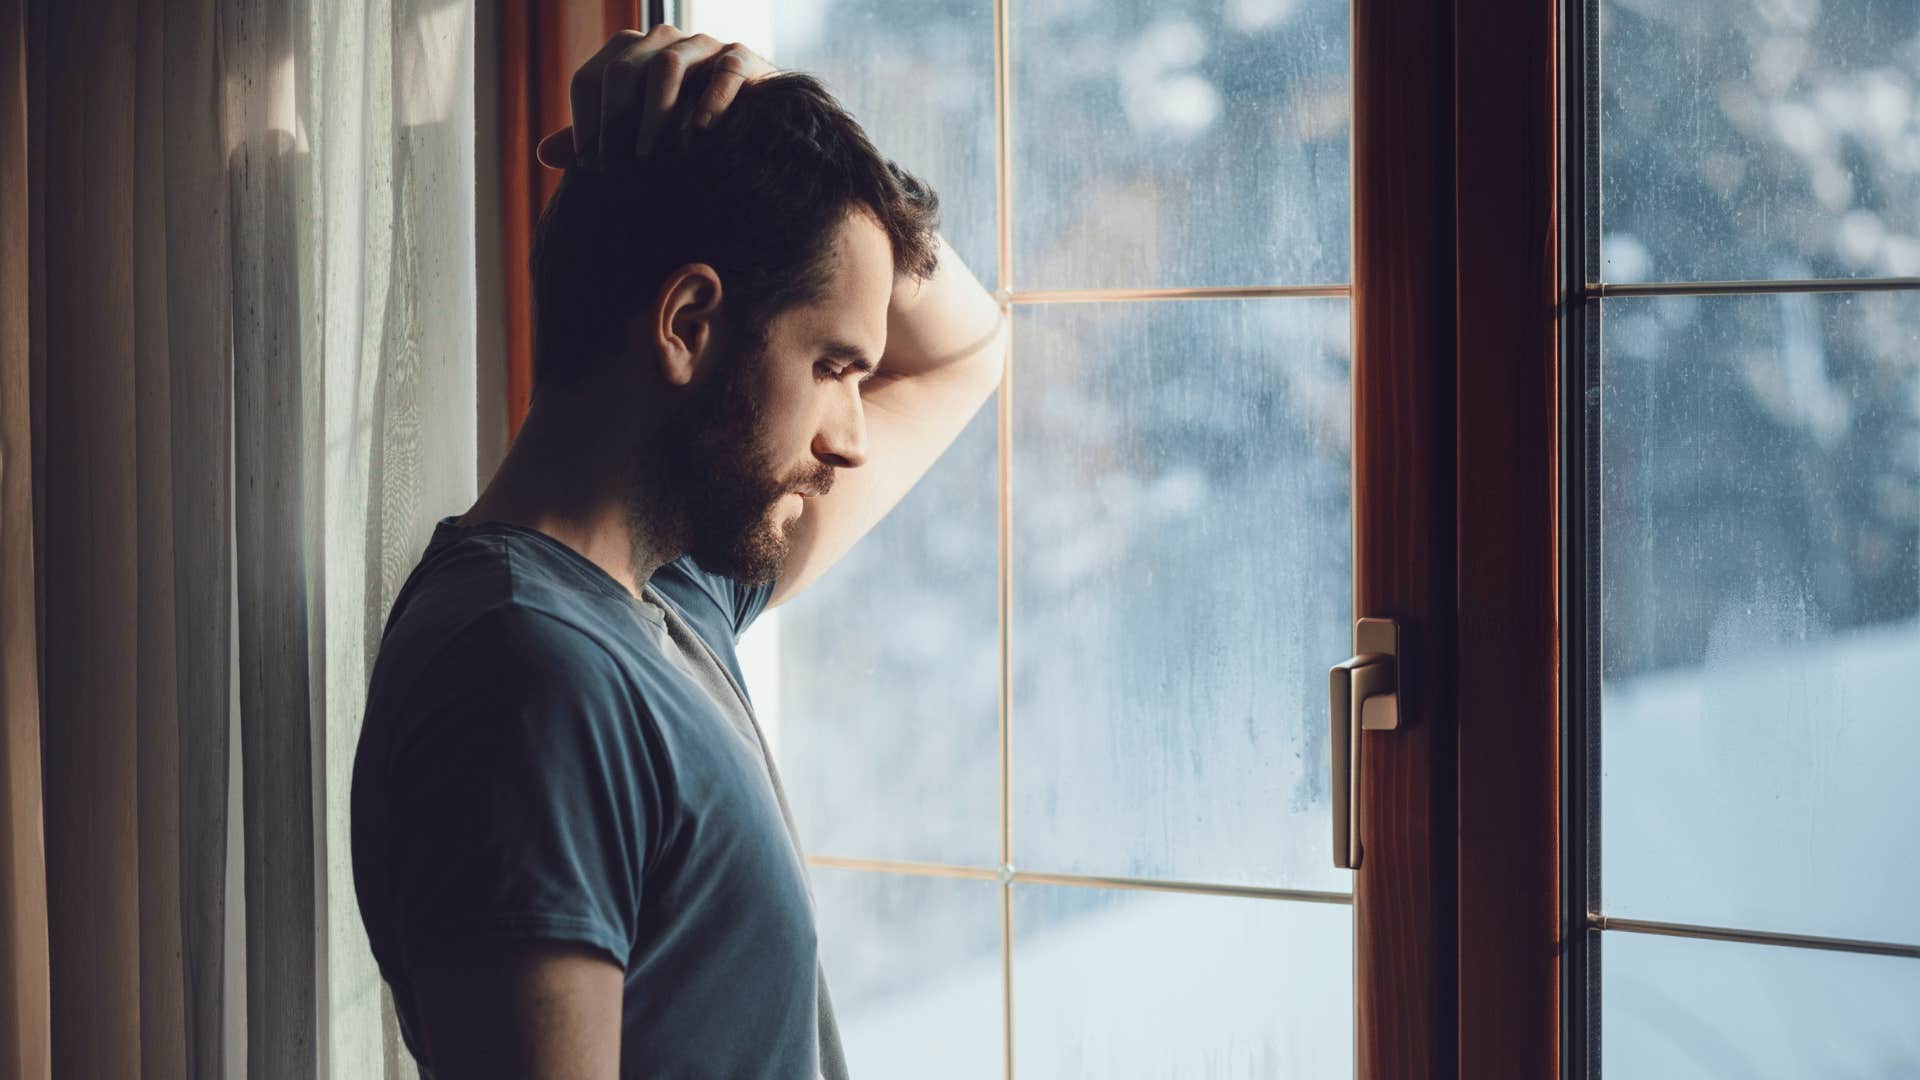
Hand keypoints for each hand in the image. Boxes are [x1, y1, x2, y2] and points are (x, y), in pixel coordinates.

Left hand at [535, 25, 775, 169]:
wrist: (752, 117)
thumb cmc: (681, 125)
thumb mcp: (633, 131)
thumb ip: (594, 137)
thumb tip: (543, 154)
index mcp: (628, 53)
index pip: (590, 79)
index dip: (584, 123)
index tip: (589, 166)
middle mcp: (662, 41)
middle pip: (623, 70)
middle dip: (615, 122)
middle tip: (617, 168)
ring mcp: (704, 45)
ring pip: (668, 66)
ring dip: (654, 115)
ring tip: (649, 158)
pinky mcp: (742, 58)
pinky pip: (725, 70)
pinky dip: (711, 100)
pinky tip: (699, 133)